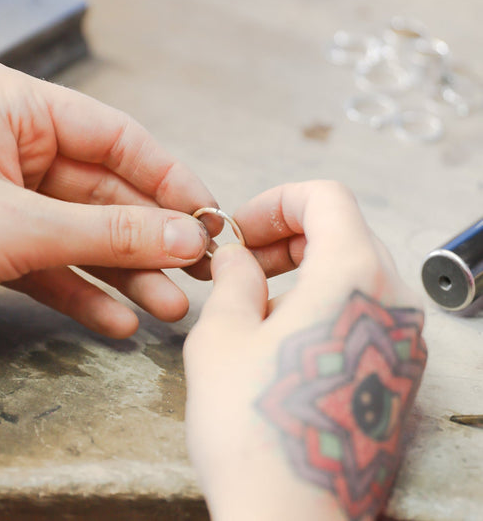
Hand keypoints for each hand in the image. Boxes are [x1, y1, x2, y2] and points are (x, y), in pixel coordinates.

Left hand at [0, 56, 220, 337]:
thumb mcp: (18, 227)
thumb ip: (109, 234)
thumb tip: (188, 238)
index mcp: (13, 107)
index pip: (117, 139)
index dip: (170, 181)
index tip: (208, 218)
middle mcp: (11, 145)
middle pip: (105, 195)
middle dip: (152, 242)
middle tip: (198, 273)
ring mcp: (1, 196)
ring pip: (82, 237)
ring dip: (126, 276)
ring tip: (170, 308)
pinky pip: (49, 266)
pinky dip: (82, 295)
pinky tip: (118, 322)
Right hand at [184, 181, 425, 520]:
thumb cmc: (254, 427)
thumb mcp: (222, 335)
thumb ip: (232, 279)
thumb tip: (237, 257)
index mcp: (352, 274)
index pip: (326, 198)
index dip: (277, 202)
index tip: (242, 229)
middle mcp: (391, 300)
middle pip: (342, 233)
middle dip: (286, 237)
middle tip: (243, 264)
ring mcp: (402, 340)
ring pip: (353, 273)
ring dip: (303, 271)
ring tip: (257, 303)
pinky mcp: (397, 374)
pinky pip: (362, 312)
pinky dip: (323, 303)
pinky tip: (285, 337)